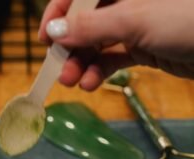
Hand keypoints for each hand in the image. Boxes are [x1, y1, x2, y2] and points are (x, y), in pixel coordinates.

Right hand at [38, 0, 193, 90]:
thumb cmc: (186, 19)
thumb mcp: (134, 19)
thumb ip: (91, 26)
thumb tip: (55, 32)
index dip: (59, 14)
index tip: (45, 39)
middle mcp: (125, 0)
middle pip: (86, 21)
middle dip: (70, 47)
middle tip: (60, 71)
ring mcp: (134, 23)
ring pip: (98, 42)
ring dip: (83, 63)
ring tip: (74, 82)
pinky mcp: (142, 46)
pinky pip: (113, 57)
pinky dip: (100, 70)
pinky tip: (91, 83)